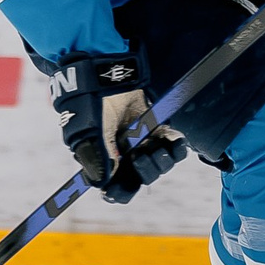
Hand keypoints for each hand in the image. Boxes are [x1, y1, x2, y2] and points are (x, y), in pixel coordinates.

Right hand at [50, 51, 187, 203]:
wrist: (108, 71)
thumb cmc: (92, 101)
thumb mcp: (89, 130)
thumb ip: (96, 157)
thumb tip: (102, 183)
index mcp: (105, 159)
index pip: (116, 188)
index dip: (120, 192)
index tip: (121, 190)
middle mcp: (126, 154)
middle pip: (142, 178)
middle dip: (144, 172)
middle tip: (138, 155)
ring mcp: (143, 141)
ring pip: (160, 166)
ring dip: (161, 161)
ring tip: (153, 146)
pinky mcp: (157, 128)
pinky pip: (174, 147)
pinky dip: (176, 147)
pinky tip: (172, 139)